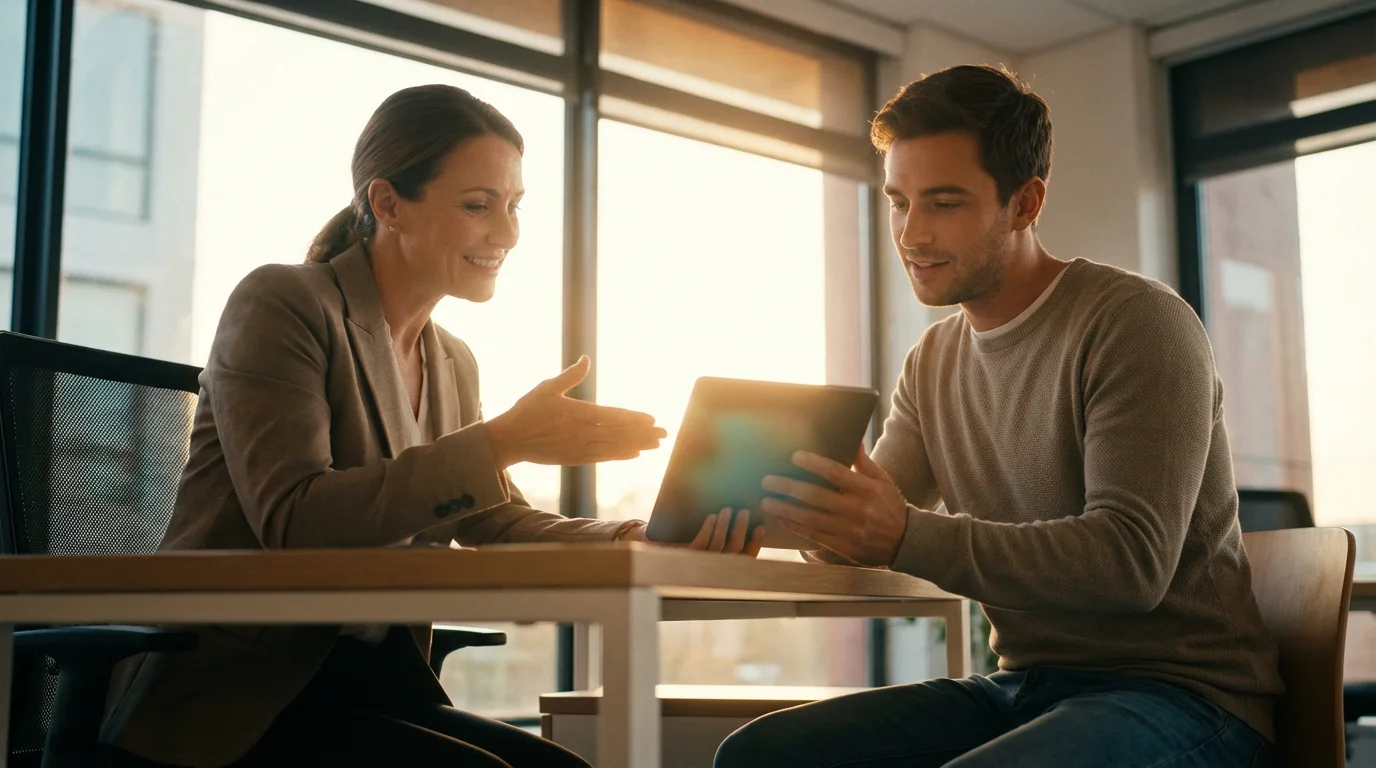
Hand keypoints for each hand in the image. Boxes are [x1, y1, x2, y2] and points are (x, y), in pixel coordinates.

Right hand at [485, 356, 666, 468]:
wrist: (509, 440)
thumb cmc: (527, 410)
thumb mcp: (547, 388)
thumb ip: (570, 376)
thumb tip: (586, 358)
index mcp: (578, 413)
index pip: (613, 416)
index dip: (634, 418)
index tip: (652, 419)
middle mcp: (582, 433)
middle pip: (619, 434)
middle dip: (644, 434)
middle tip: (665, 434)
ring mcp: (579, 448)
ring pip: (614, 447)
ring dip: (637, 445)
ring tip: (655, 444)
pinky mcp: (574, 459)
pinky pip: (602, 457)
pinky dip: (619, 455)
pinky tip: (633, 453)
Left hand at [623, 508, 764, 556]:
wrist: (646, 543)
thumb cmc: (677, 536)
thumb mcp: (702, 534)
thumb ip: (720, 530)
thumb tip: (740, 511)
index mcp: (719, 568)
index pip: (744, 561)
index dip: (754, 545)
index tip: (761, 526)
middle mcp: (710, 571)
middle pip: (734, 554)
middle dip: (741, 531)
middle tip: (745, 512)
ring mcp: (695, 566)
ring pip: (718, 548)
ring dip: (725, 527)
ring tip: (728, 510)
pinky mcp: (680, 559)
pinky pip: (699, 545)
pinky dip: (707, 530)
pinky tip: (711, 517)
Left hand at [759, 447, 907, 566]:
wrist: (905, 542)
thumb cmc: (890, 505)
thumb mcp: (882, 481)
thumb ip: (863, 462)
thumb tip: (853, 439)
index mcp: (866, 489)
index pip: (835, 473)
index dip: (813, 464)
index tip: (794, 456)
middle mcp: (856, 509)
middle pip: (816, 496)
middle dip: (788, 487)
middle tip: (768, 480)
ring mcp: (849, 530)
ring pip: (810, 518)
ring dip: (785, 509)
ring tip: (767, 501)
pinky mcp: (843, 546)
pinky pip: (814, 535)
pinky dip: (796, 527)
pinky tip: (782, 519)